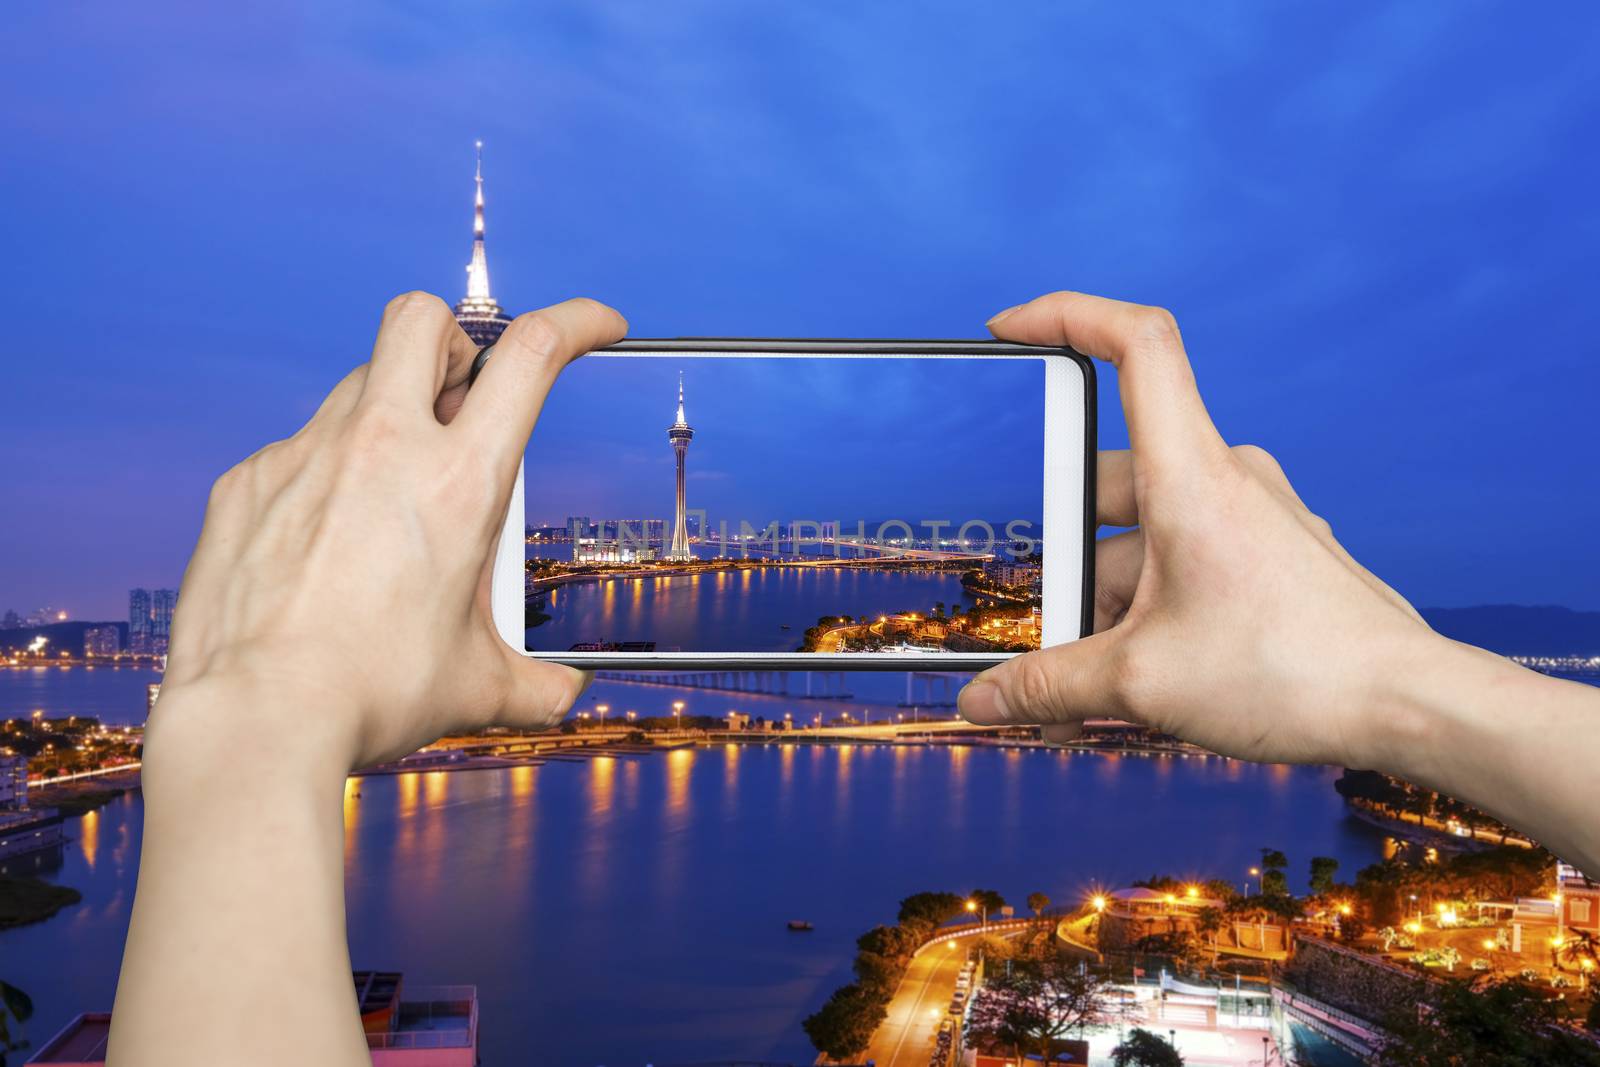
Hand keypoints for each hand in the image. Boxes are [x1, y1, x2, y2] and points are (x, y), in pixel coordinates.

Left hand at [151, 291, 626, 773]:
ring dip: (391, 412)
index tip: (597, 325)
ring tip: (393, 495)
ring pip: (357, 382)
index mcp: (460, 483)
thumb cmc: (370, 696)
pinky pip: (298, 449)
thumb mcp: (475, 686)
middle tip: (462, 399)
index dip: (576, 321)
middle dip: (455, 339)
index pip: (531, 354)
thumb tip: (562, 694)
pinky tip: (326, 543)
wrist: (255, 720)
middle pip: (423, 318)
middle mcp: (383, 447)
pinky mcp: (248, 483)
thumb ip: (534, 684)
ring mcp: (306, 456)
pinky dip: (326, 476)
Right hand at [958, 291, 1438, 768]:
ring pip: (1144, 536)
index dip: (1066, 315)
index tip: (1008, 327)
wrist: (1406, 707)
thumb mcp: (1140, 683)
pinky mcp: (1268, 558)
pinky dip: (1146, 610)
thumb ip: (1047, 687)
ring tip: (1089, 682)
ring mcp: (1252, 517)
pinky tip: (1135, 679)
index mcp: (1191, 475)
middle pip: (1109, 483)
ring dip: (1103, 601)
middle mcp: (1225, 479)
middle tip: (1045, 627)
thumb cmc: (1293, 672)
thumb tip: (983, 699)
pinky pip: (1183, 563)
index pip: (1135, 344)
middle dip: (1062, 557)